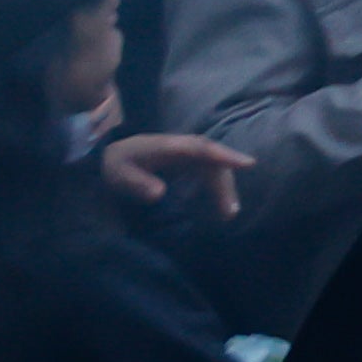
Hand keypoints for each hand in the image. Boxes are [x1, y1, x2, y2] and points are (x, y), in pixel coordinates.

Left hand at [102, 130, 254, 215]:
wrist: (115, 156)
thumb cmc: (118, 164)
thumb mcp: (119, 173)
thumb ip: (137, 183)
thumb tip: (160, 194)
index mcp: (169, 146)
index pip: (201, 149)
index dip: (224, 155)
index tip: (247, 164)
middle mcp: (184, 148)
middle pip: (214, 161)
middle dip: (225, 185)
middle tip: (230, 213)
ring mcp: (189, 155)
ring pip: (215, 168)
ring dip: (224, 189)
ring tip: (228, 214)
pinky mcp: (190, 164)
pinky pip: (209, 173)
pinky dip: (217, 189)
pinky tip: (218, 206)